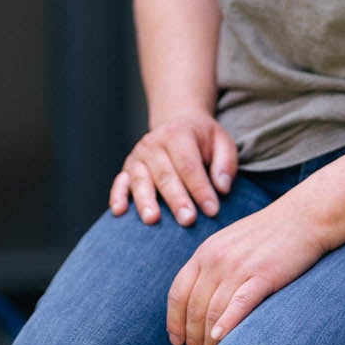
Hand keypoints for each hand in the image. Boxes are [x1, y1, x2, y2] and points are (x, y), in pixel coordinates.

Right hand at [110, 112, 237, 226]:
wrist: (177, 124)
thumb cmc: (202, 139)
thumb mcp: (222, 142)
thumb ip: (226, 163)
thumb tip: (222, 188)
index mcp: (178, 134)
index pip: (189, 165)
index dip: (200, 188)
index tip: (212, 210)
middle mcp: (154, 144)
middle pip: (165, 175)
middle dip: (176, 199)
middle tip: (188, 220)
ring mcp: (138, 156)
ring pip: (140, 180)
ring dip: (145, 201)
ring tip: (153, 219)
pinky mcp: (127, 168)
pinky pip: (120, 182)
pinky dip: (118, 196)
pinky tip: (119, 212)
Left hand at [167, 201, 328, 344]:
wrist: (303, 217)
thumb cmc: (267, 234)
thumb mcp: (229, 243)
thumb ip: (211, 266)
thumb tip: (198, 300)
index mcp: (205, 252)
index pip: (178, 293)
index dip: (174, 321)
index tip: (176, 341)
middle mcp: (216, 259)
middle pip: (194, 307)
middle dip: (191, 336)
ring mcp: (238, 267)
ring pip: (213, 311)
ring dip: (208, 339)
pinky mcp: (263, 275)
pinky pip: (239, 304)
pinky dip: (227, 324)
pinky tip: (221, 339)